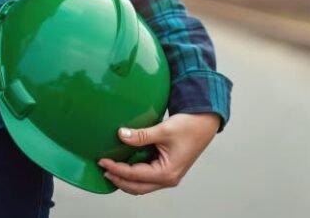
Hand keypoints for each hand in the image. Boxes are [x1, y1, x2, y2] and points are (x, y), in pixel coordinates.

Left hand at [98, 113, 219, 194]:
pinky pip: (147, 177)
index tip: (103, 160)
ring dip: (125, 178)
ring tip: (111, 167)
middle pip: (136, 187)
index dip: (116, 168)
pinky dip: (134, 174)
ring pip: (141, 185)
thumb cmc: (191, 127)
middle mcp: (168, 178)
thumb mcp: (163, 130)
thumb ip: (141, 135)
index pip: (134, 175)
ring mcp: (168, 176)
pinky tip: (126, 164)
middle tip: (104, 168)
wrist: (205, 122)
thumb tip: (122, 135)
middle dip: (118, 179)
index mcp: (167, 173)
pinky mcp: (167, 169)